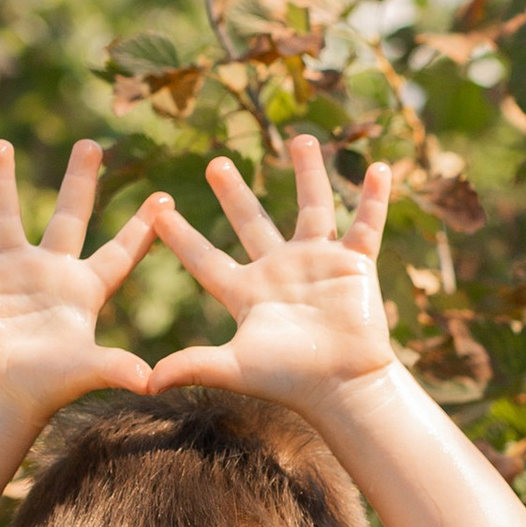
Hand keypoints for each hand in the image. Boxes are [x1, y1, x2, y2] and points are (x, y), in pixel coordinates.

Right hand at [0, 140, 155, 425]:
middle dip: (80, 180)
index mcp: (83, 289)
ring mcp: (10, 273)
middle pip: (69, 215)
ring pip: (4, 216)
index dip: (142, 228)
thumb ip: (114, 367)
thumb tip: (148, 380)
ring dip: (0, 181)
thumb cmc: (44, 389)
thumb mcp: (84, 371)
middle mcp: (48, 272)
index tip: (166, 197)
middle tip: (91, 144)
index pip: (120, 252)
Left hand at [148, 136, 394, 402]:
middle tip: (214, 163)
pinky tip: (379, 168)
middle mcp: (280, 270)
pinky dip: (373, 198)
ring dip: (308, 173)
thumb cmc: (289, 381)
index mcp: (247, 292)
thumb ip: (192, 366)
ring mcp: (318, 263)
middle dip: (234, 192)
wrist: (343, 388)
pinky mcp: (354, 264)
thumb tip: (146, 383)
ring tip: (301, 139)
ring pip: (312, 207)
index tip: (157, 209)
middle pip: (252, 222)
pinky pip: (366, 223)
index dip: (180, 236)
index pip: (205, 258)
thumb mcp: (235, 367)